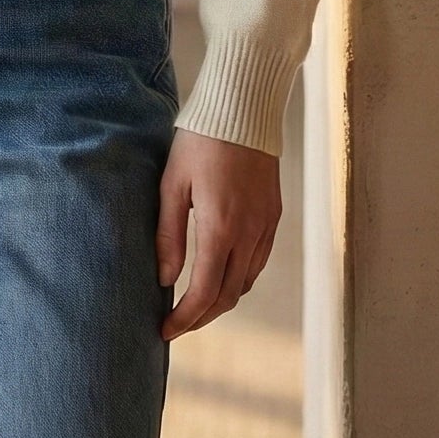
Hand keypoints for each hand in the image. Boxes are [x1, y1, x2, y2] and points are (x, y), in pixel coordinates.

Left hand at [156, 128, 279, 339]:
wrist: (242, 108)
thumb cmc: (200, 140)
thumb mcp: (172, 183)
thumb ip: (169, 234)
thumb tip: (165, 278)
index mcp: (221, 228)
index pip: (205, 292)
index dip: (185, 318)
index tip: (165, 329)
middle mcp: (249, 234)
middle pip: (229, 296)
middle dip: (203, 317)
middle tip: (177, 323)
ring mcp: (265, 225)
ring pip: (246, 281)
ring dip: (222, 299)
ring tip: (196, 302)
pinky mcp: (273, 214)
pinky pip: (259, 260)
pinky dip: (240, 277)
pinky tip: (222, 272)